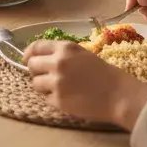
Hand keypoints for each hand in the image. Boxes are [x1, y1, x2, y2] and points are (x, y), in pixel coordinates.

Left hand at [24, 40, 146, 129]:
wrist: (119, 95)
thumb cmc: (104, 73)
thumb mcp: (82, 54)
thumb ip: (61, 53)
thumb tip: (39, 57)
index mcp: (64, 48)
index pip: (35, 47)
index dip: (29, 53)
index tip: (27, 59)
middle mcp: (58, 63)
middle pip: (31, 65)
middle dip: (35, 70)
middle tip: (45, 76)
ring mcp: (56, 82)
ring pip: (35, 83)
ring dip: (43, 86)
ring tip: (58, 88)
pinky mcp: (58, 100)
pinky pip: (46, 98)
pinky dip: (52, 98)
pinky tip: (66, 97)